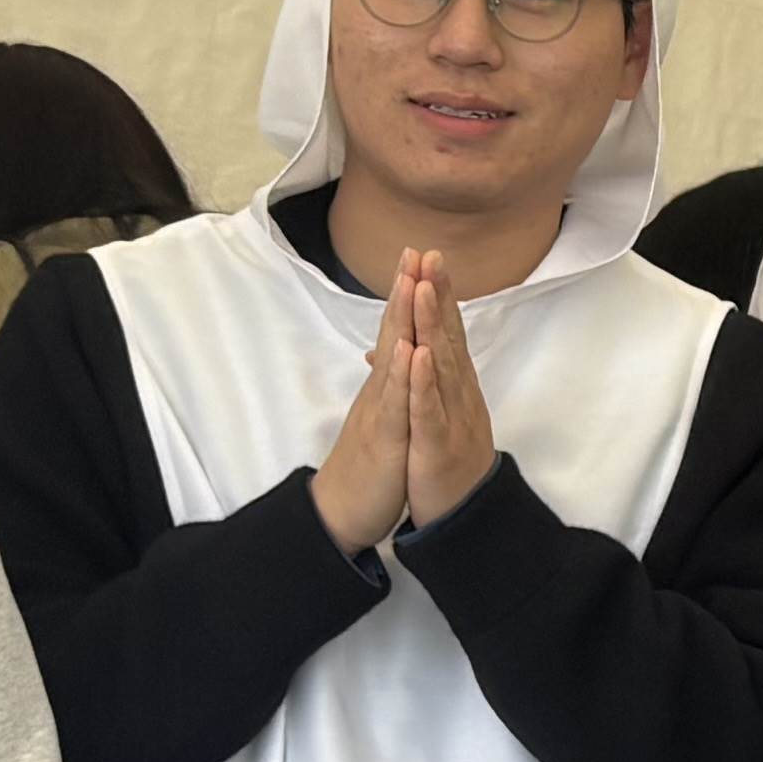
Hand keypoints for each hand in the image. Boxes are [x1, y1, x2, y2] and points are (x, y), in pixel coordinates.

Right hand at [313, 274, 418, 555]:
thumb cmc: (367, 465)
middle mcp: (381, 390)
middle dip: (406, 291)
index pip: (400, 332)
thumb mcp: (381, 419)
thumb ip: (384, 387)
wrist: (342, 511)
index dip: (409, 296)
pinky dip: (402, 375)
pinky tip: (407, 349)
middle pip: (394, 332)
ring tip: (411, 281)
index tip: (420, 258)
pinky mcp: (385, 438)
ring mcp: (381, 411)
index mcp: (386, 386)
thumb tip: (388, 358)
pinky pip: (395, 403)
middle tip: (415, 250)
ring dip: (402, 319)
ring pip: (393, 358)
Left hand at [396, 252, 498, 529]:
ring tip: (424, 289)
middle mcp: (458, 396)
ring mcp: (451, 419)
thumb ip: (422, 377)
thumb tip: (401, 345)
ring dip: (433, 326)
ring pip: (441, 367)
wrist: (463, 519)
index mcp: (454, 388)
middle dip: (439, 296)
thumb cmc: (444, 464)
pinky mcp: (436, 446)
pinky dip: (424, 382)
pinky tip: (418, 355)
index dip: (438, 295)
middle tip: (432, 255)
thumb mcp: (433, 415)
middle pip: (448, 338)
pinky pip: (430, 411)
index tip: (428, 257)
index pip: (446, 332)